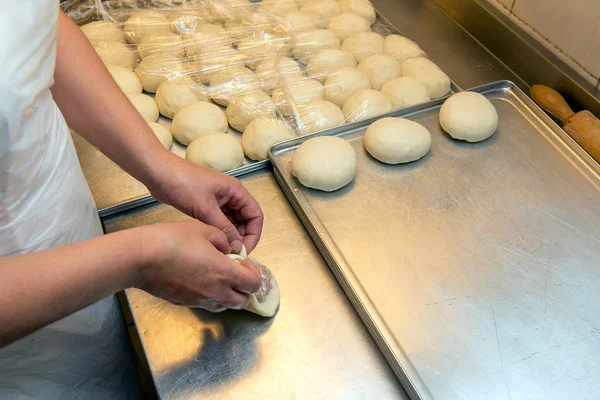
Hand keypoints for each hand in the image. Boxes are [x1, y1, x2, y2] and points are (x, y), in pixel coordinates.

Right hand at [136, 220, 261, 311]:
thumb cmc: (172, 240)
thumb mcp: (204, 229)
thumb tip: (228, 248)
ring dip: (229, 294)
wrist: (141, 258)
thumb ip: (223, 239)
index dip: (254, 273)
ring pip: (225, 306)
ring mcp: (199, 300)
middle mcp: (215, 292)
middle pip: (242, 301)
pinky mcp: (185, 304)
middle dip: (244, 288)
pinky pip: (206, 305)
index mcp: (224, 273)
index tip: (244, 263)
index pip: (253, 284)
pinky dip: (211, 296)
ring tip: (219, 277)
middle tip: (236, 272)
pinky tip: (201, 280)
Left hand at [147, 155, 263, 252]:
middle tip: (233, 254)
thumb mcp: (205, 209)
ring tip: (223, 251)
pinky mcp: (207, 205)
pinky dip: (220, 232)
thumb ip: (224, 228)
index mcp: (236, 191)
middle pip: (246, 220)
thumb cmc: (183, 183)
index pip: (255, 215)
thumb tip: (236, 246)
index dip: (253, 234)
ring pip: (233, 222)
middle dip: (242, 237)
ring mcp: (219, 200)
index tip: (245, 250)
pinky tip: (214, 243)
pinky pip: (220, 221)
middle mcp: (230, 196)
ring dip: (230, 236)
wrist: (159, 173)